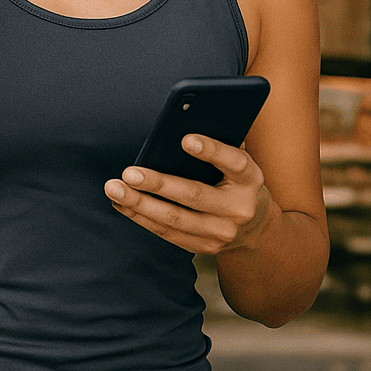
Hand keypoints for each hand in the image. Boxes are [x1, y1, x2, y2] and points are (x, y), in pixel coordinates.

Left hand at [104, 135, 270, 254]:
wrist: (255, 228)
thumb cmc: (236, 182)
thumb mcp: (238, 163)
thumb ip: (218, 146)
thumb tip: (180, 124)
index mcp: (250, 179)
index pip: (234, 162)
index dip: (211, 150)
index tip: (185, 139)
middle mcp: (238, 208)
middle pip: (194, 195)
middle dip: (158, 184)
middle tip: (129, 173)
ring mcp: (221, 232)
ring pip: (175, 219)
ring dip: (140, 204)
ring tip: (115, 189)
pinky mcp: (204, 247)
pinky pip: (168, 233)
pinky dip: (142, 218)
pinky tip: (122, 204)